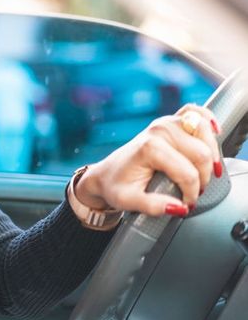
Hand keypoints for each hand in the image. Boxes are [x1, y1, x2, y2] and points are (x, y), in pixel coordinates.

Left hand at [74, 104, 222, 216]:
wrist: (107, 174)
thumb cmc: (116, 186)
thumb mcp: (128, 201)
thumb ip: (153, 206)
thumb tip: (179, 207)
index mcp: (149, 148)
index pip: (188, 173)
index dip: (192, 193)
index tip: (186, 203)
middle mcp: (159, 131)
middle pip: (202, 153)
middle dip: (204, 177)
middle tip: (195, 191)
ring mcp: (165, 123)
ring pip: (204, 131)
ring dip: (212, 153)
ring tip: (206, 171)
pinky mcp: (170, 121)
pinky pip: (195, 112)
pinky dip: (207, 120)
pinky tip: (213, 133)